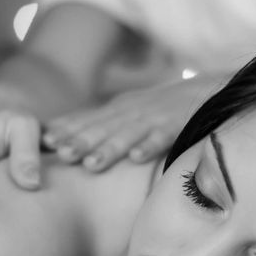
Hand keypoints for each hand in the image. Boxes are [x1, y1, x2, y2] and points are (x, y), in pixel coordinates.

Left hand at [45, 75, 222, 171]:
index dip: (68, 129)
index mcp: (120, 109)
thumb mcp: (129, 111)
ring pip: (129, 135)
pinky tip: (137, 158)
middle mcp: (134, 112)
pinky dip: (150, 147)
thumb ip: (102, 124)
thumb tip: (62, 137)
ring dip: (109, 148)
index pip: (90, 119)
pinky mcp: (179, 126)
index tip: (46, 141)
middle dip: (81, 140)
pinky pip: (164, 138)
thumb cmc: (163, 108)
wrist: (209, 90)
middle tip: (61, 154)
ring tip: (91, 164)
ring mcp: (156, 119)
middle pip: (104, 128)